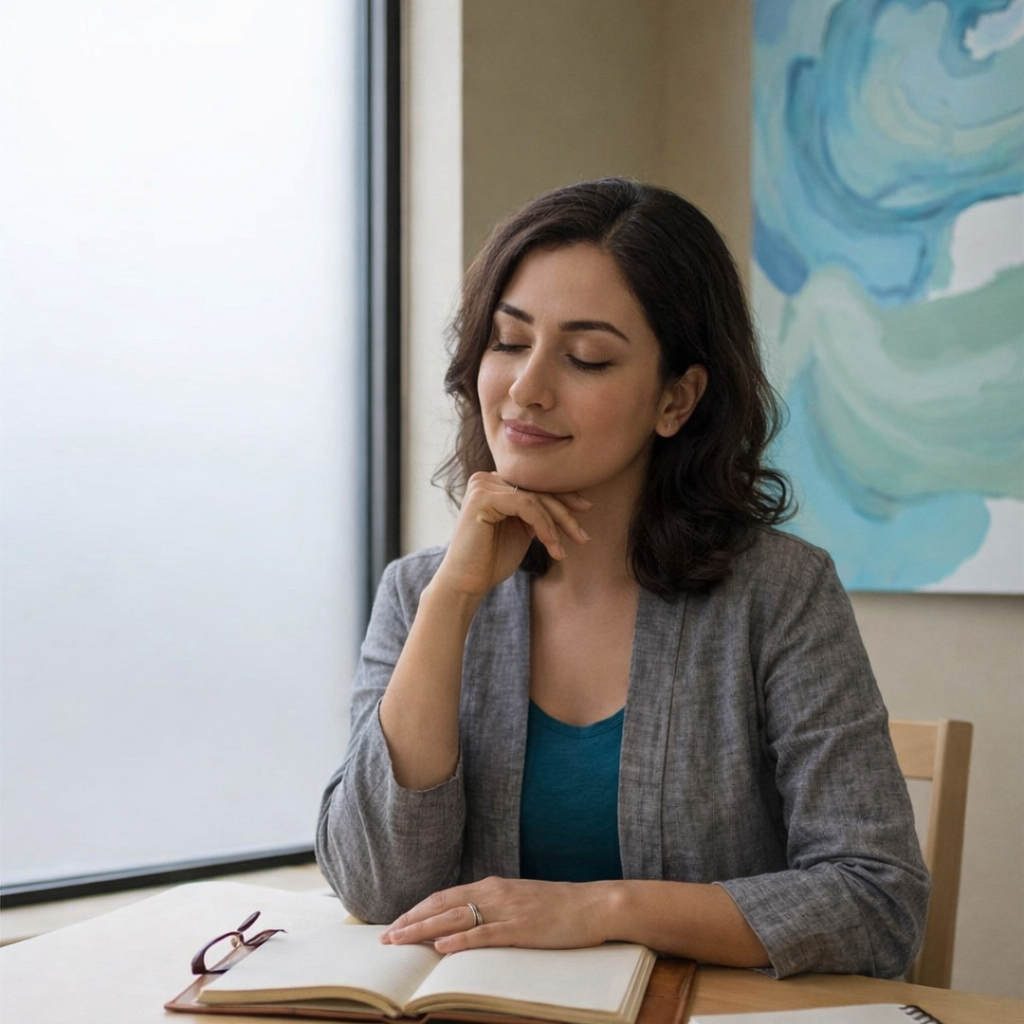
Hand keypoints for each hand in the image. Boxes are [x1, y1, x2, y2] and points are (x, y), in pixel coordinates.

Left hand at [379, 876, 611, 952]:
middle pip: (442, 904)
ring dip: (424, 930)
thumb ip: (492, 908)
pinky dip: (461, 940)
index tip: (395, 924)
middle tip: (385, 938)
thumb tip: (465, 923)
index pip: (444, 896)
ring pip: (456, 917)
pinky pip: (485, 934)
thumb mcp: (519, 902)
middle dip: (411, 921)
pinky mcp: (521, 928)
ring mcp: (507, 910)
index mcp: (492, 886)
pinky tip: (442, 947)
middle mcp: (494, 892)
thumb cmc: (558, 907)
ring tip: (400, 942)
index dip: (417, 910)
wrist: (594, 904)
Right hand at [432, 473, 591, 597]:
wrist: (467, 583)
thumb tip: (573, 501)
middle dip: (565, 513)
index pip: (536, 485)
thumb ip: (538, 512)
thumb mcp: (523, 530)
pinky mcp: (481, 497)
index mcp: (495, 484)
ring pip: (534, 498)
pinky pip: (525, 505)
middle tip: (583, 536)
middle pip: (537, 490)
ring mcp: (482, 485)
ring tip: (565, 549)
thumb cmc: (492, 560)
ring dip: (556, 524)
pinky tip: (552, 545)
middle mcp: (486, 479)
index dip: (563, 497)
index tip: (586, 510)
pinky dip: (543, 525)